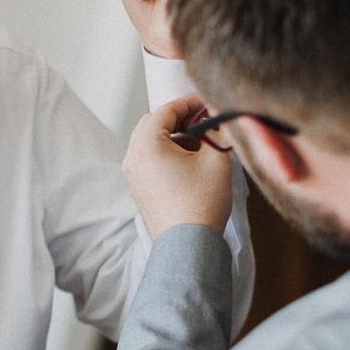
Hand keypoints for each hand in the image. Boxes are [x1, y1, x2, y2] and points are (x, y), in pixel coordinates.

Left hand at [123, 95, 232, 238]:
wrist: (189, 245)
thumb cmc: (201, 204)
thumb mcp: (217, 159)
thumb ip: (215, 132)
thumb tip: (215, 120)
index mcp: (146, 144)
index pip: (165, 110)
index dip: (187, 103)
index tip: (205, 104)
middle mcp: (132, 158)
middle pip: (152, 124)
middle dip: (177, 119)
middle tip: (201, 122)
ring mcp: (133, 176)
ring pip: (149, 143)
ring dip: (172, 138)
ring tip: (199, 146)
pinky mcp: (139, 190)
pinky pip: (149, 162)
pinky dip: (166, 155)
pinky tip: (189, 164)